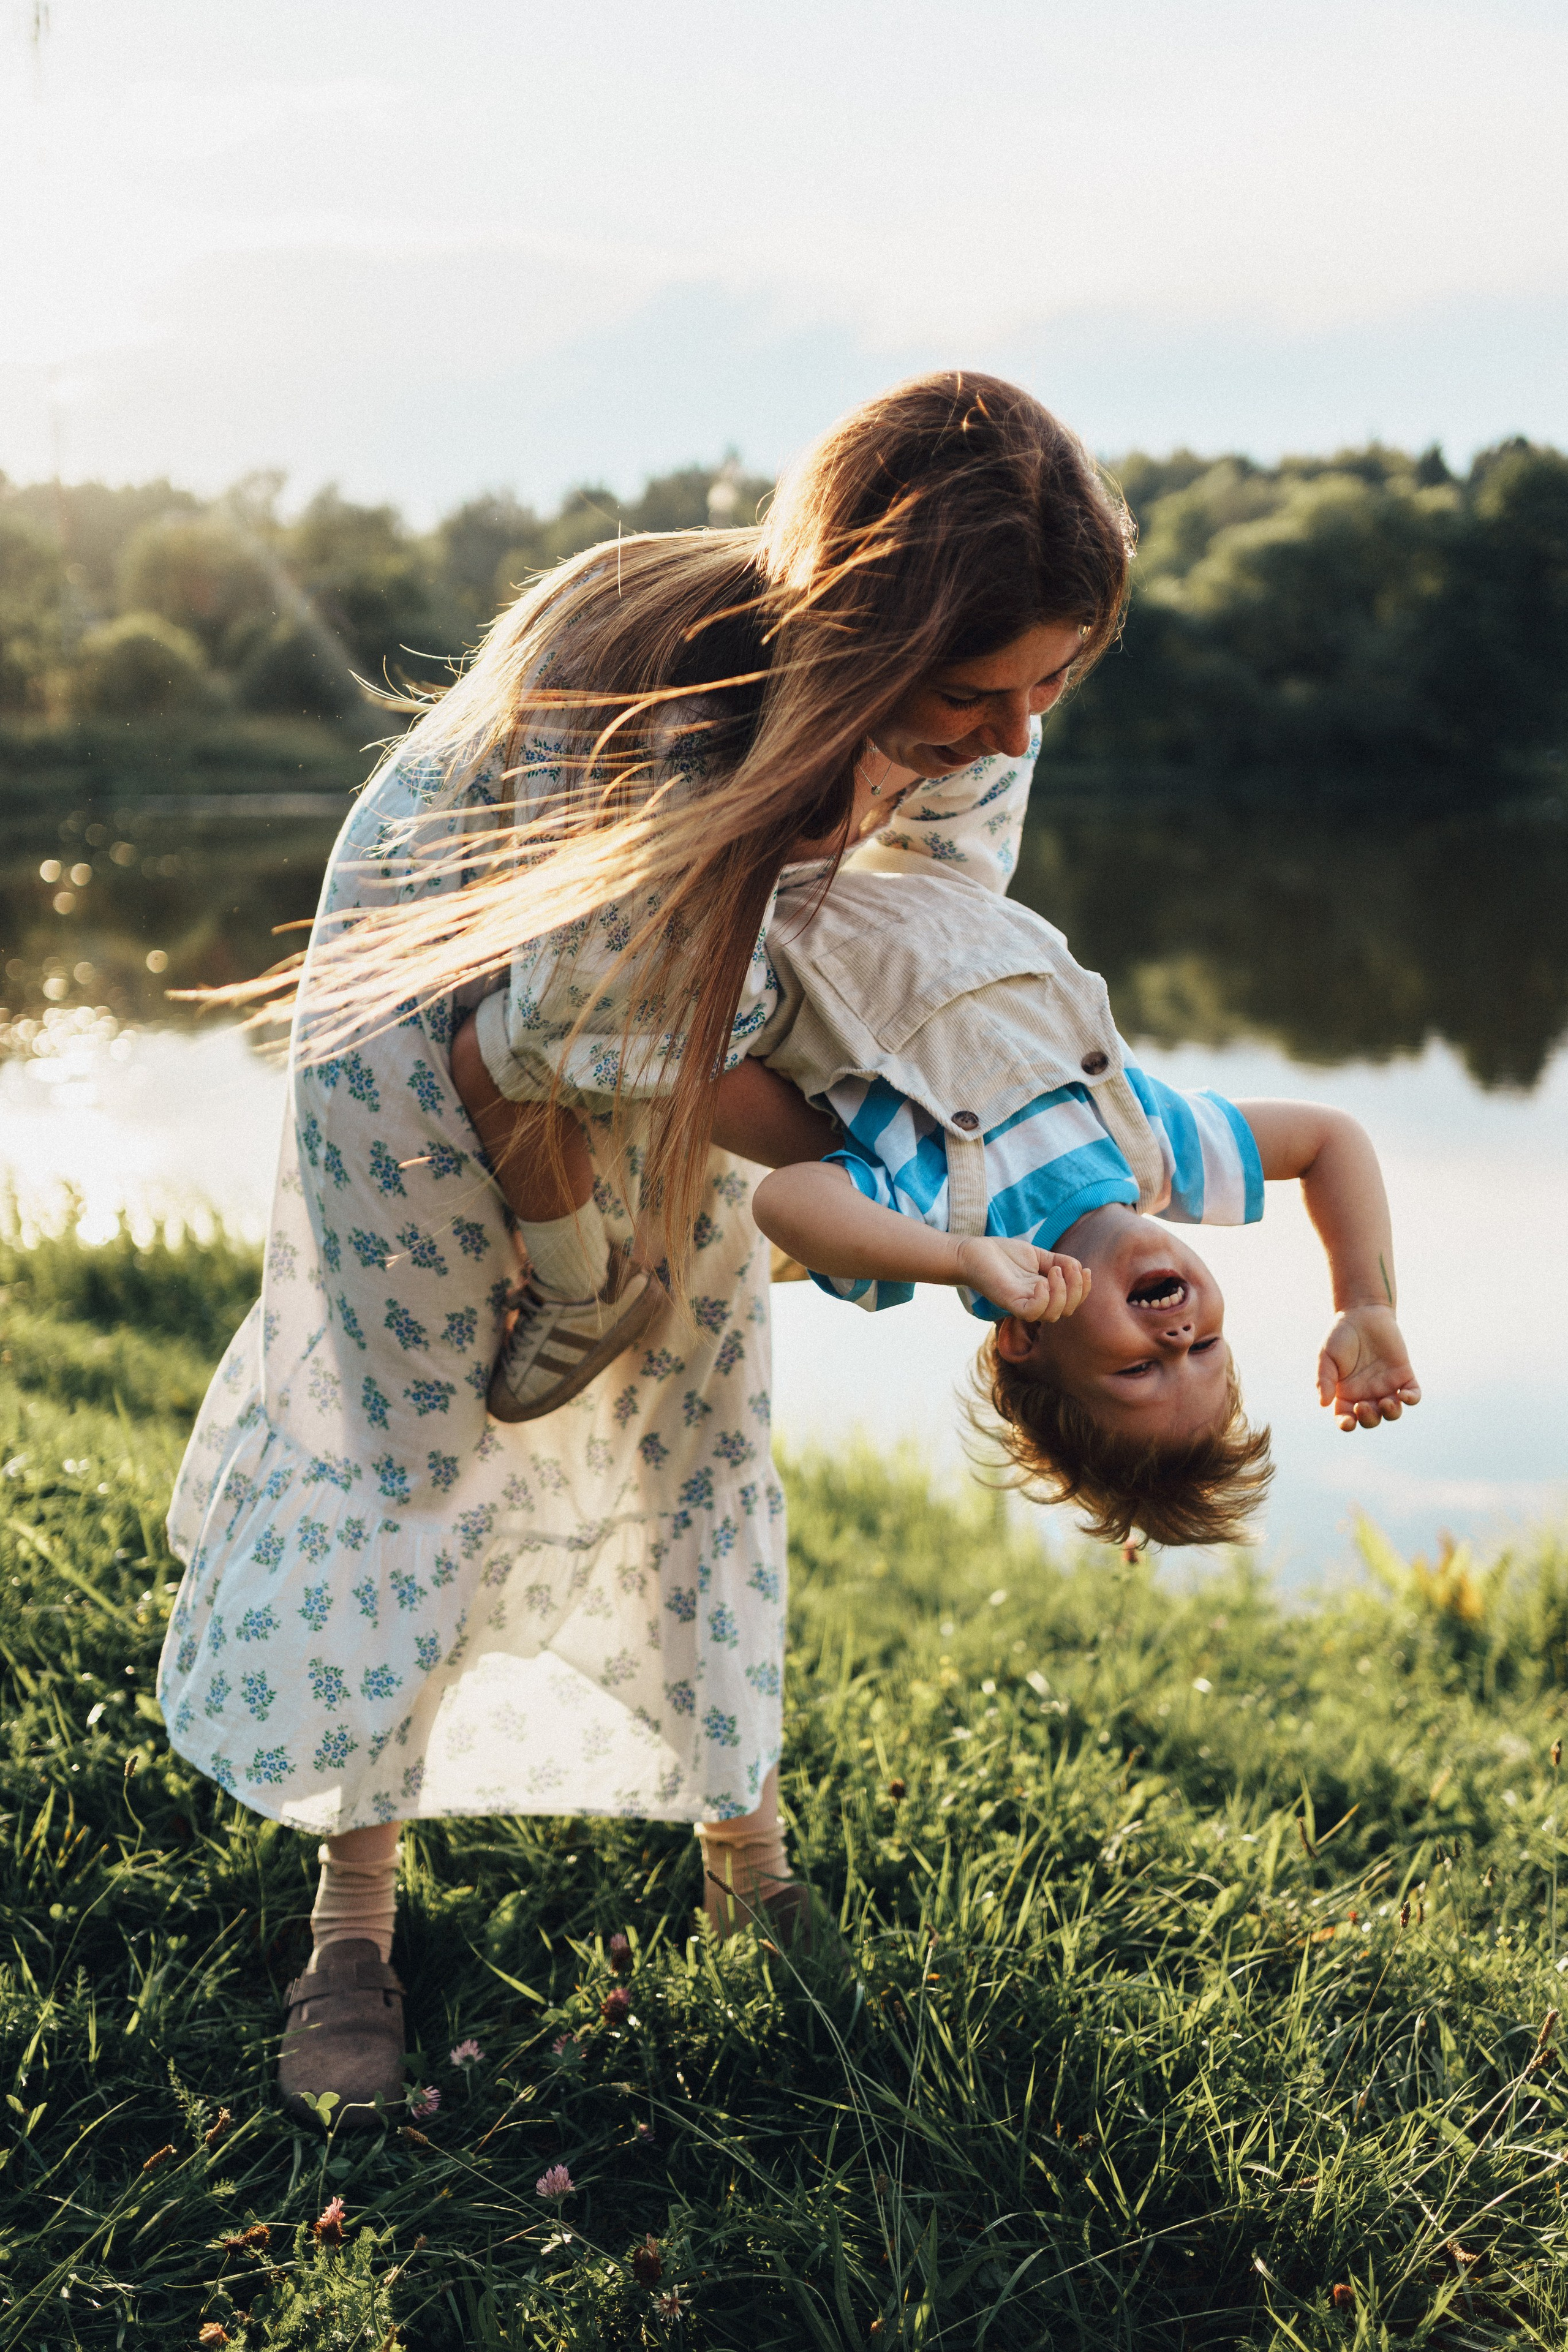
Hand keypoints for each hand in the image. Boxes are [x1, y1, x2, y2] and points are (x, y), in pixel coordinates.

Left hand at [954, 1238, 1089, 1322]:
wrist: (974, 1252)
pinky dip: (1043, 1300)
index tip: (1084, 1269)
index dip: (1084, 1289)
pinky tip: (1040, 1283)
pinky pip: (1032, 1313)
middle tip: (1067, 1268)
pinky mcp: (1009, 1302)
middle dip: (1077, 1290)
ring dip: (1062, 1293)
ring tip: (1053, 1271)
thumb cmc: (1003, 1254)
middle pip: (1067, 1310)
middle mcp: (1036, 1301)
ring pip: (1053, 1315)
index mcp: (1045, 1292)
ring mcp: (1022, 1303)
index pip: (1073, 1301)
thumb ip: (1059, 1260)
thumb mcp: (1038, 1255)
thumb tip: (1078, 1267)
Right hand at [1317, 1304, 1420, 1431]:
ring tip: (1386, 1402)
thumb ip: (1324, 1379)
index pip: (1347, 1417)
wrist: (1363, 1312)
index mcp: (1346, 1393)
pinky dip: (1412, 1399)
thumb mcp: (1326, 1356)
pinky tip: (1405, 1395)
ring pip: (1393, 1412)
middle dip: (1369, 1419)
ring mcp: (1387, 1385)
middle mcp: (1367, 1393)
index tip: (1347, 1421)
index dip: (1347, 1424)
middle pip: (1371, 1419)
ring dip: (1391, 1413)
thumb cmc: (1341, 1334)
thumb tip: (1324, 1404)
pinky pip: (1413, 1395)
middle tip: (1364, 1404)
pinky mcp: (1404, 1375)